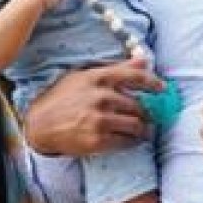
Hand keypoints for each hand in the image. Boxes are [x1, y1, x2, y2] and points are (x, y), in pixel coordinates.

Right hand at [24, 58, 162, 155]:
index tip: (163, 89)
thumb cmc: (62, 97)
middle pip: (139, 105)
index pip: (135, 77)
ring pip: (136, 125)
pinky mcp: (98, 140)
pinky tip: (130, 140)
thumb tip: (144, 60)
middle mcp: (101, 97)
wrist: (40, 124)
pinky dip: (132, 141)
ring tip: (143, 130)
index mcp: (98, 77)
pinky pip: (126, 142)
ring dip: (143, 129)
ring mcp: (100, 119)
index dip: (153, 83)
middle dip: (146, 112)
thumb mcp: (84, 76)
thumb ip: (116, 68)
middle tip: (148, 116)